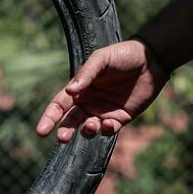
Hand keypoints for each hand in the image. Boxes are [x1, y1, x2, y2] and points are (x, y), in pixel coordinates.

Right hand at [35, 39, 169, 142]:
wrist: (151, 60)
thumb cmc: (122, 55)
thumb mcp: (101, 59)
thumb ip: (86, 74)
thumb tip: (70, 91)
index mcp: (79, 88)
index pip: (59, 106)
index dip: (49, 118)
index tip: (41, 131)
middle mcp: (88, 102)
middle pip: (70, 121)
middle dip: (64, 131)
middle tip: (62, 138)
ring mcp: (103, 111)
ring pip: (88, 128)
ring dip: (87, 130)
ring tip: (91, 125)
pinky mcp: (120, 118)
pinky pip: (109, 129)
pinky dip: (106, 129)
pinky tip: (109, 123)